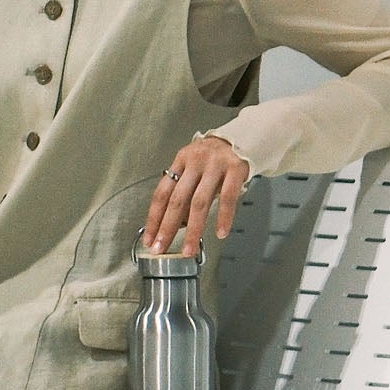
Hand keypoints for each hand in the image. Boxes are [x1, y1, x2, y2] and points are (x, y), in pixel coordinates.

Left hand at [144, 136, 249, 257]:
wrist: (240, 139)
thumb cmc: (213, 159)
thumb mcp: (192, 169)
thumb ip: (183, 193)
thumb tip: (172, 225)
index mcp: (180, 162)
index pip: (162, 194)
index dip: (154, 219)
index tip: (150, 239)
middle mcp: (194, 162)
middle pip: (177, 200)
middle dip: (167, 228)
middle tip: (161, 248)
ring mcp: (215, 165)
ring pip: (200, 203)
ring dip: (193, 230)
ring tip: (189, 250)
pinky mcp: (235, 169)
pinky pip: (228, 198)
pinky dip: (224, 217)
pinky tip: (220, 232)